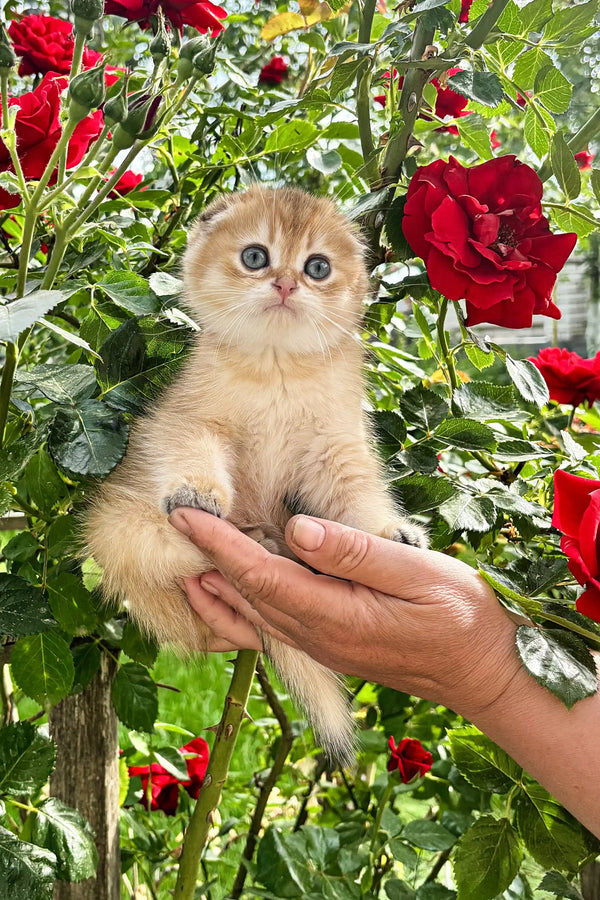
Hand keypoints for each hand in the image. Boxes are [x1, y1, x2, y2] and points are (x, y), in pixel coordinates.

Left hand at [169, 510, 521, 720]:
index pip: (259, 575)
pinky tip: (233, 596)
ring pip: (254, 617)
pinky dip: (242, 608)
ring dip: (218, 589)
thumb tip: (297, 528)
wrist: (482, 674)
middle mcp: (317, 637)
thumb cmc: (459, 615)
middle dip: (208, 562)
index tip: (185, 514)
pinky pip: (272, 628)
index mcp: (333, 615)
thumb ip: (354, 552)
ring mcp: (322, 647)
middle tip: (176, 526)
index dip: (218, 544)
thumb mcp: (415, 572)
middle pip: (246, 597)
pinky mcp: (331, 647)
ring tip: (188, 562)